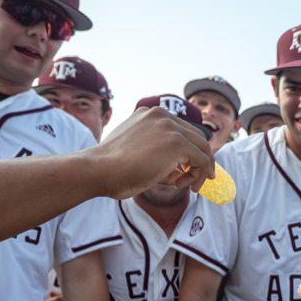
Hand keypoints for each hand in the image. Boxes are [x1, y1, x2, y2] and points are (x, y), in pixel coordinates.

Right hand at [90, 107, 215, 199]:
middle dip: (197, 161)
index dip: (187, 152)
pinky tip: (183, 186)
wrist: (98, 170)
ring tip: (184, 186)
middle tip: (192, 182)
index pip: (181, 131)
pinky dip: (199, 175)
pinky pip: (203, 160)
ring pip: (202, 149)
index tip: (184, 170)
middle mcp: (161, 115)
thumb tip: (179, 171)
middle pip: (196, 137)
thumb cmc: (111, 169)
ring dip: (198, 170)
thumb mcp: (135, 152)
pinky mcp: (178, 143)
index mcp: (149, 114)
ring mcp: (170, 127)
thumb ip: (157, 154)